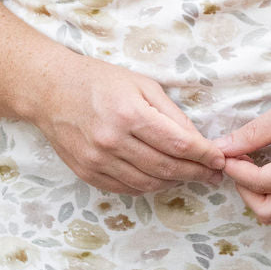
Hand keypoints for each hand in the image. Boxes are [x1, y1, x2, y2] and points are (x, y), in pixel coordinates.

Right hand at [24, 56, 225, 193]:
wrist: (50, 91)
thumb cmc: (100, 81)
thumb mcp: (142, 85)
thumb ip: (171, 114)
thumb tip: (197, 141)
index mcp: (129, 114)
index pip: (178, 144)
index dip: (204, 155)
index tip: (220, 159)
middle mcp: (113, 141)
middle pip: (166, 168)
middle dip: (196, 172)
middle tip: (213, 173)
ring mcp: (98, 161)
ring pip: (148, 183)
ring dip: (175, 182)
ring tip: (191, 176)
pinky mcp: (87, 173)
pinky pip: (127, 188)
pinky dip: (149, 186)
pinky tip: (162, 179)